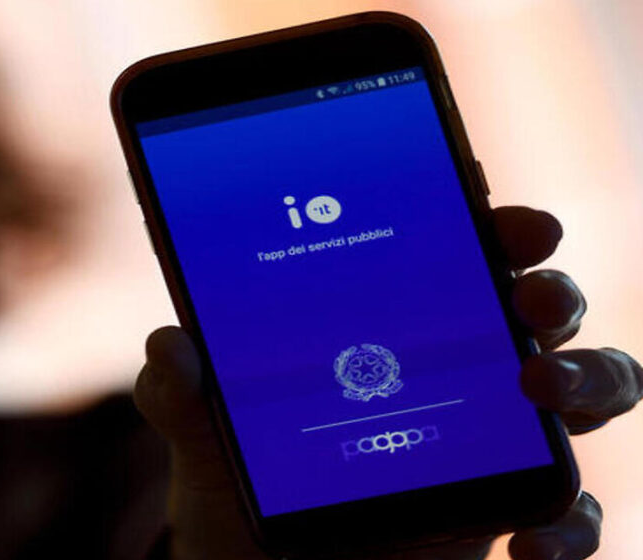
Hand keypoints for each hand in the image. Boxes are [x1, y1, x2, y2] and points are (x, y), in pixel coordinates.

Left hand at [134, 206, 641, 559]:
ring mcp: (486, 431)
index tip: (478, 191)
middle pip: (531, 302)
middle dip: (546, 283)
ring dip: (589, 373)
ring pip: (582, 382)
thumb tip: (174, 347)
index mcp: (389, 320)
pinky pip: (570, 504)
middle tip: (525, 291)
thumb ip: (183, 390)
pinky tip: (534, 544)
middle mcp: (452, 362)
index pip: (446, 246)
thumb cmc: (241, 478)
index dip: (474, 211)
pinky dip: (573, 519)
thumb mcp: (203, 430)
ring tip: (542, 387)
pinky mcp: (502, 499)